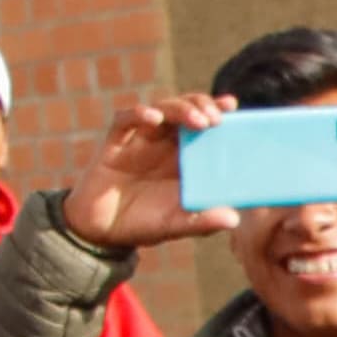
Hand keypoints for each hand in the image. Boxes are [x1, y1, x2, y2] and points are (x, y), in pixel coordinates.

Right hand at [59, 95, 241, 254]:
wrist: (102, 232)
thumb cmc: (143, 224)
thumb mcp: (176, 225)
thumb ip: (203, 222)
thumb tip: (234, 220)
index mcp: (184, 157)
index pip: (204, 125)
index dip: (217, 111)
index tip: (231, 105)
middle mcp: (164, 143)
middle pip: (186, 109)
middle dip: (202, 105)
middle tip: (217, 118)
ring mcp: (139, 139)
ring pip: (162, 109)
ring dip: (181, 110)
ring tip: (197, 121)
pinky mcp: (115, 142)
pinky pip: (126, 120)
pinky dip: (140, 114)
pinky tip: (154, 118)